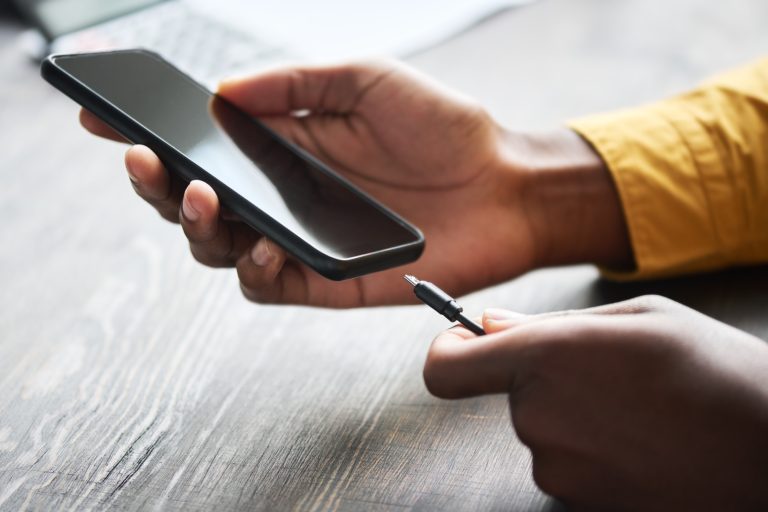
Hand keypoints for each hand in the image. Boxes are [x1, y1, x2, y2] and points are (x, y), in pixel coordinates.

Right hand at [81, 60, 630, 306]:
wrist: (503, 185)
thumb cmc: (443, 128)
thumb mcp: (366, 80)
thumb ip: (294, 85)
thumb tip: (220, 90)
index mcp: (285, 145)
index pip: (203, 145)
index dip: (152, 135)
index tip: (107, 120)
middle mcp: (284, 194)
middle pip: (196, 202)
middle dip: (156, 185)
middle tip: (146, 163)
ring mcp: (300, 239)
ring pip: (219, 248)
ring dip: (197, 228)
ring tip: (203, 199)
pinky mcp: (325, 279)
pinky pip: (267, 285)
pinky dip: (252, 270)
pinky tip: (261, 247)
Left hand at [424, 295, 767, 509]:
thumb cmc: (715, 370)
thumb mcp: (637, 317)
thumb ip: (548, 323)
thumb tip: (488, 324)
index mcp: (544, 359)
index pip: (446, 368)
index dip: (446, 351)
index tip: (459, 341)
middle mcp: (539, 419)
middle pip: (513, 396)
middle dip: (548, 381)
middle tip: (610, 373)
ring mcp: (559, 470)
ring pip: (545, 432)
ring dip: (577, 418)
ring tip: (641, 410)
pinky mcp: (583, 506)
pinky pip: (571, 466)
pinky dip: (595, 452)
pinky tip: (644, 442)